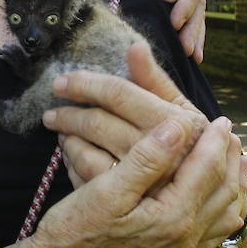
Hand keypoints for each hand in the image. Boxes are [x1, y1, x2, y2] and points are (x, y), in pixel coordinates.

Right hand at [21, 116, 240, 247]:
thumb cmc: (76, 228)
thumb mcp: (107, 190)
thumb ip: (146, 159)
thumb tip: (176, 126)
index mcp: (172, 217)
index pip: (205, 170)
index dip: (214, 141)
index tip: (219, 118)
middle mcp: (183, 235)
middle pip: (222, 190)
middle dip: (228, 157)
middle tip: (229, 131)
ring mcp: (179, 247)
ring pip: (222, 210)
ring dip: (231, 180)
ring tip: (235, 158)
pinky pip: (212, 229)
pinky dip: (223, 207)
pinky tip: (220, 197)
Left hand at [42, 43, 206, 187]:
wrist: (195, 194)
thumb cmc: (184, 143)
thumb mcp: (178, 110)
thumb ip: (154, 80)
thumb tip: (135, 46)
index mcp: (175, 121)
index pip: (119, 93)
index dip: (86, 83)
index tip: (63, 82)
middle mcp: (160, 152)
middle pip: (99, 123)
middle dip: (69, 113)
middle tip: (51, 111)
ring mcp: (141, 181)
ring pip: (87, 152)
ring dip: (67, 137)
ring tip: (59, 128)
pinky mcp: (125, 201)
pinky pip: (85, 176)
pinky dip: (71, 160)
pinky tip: (69, 151)